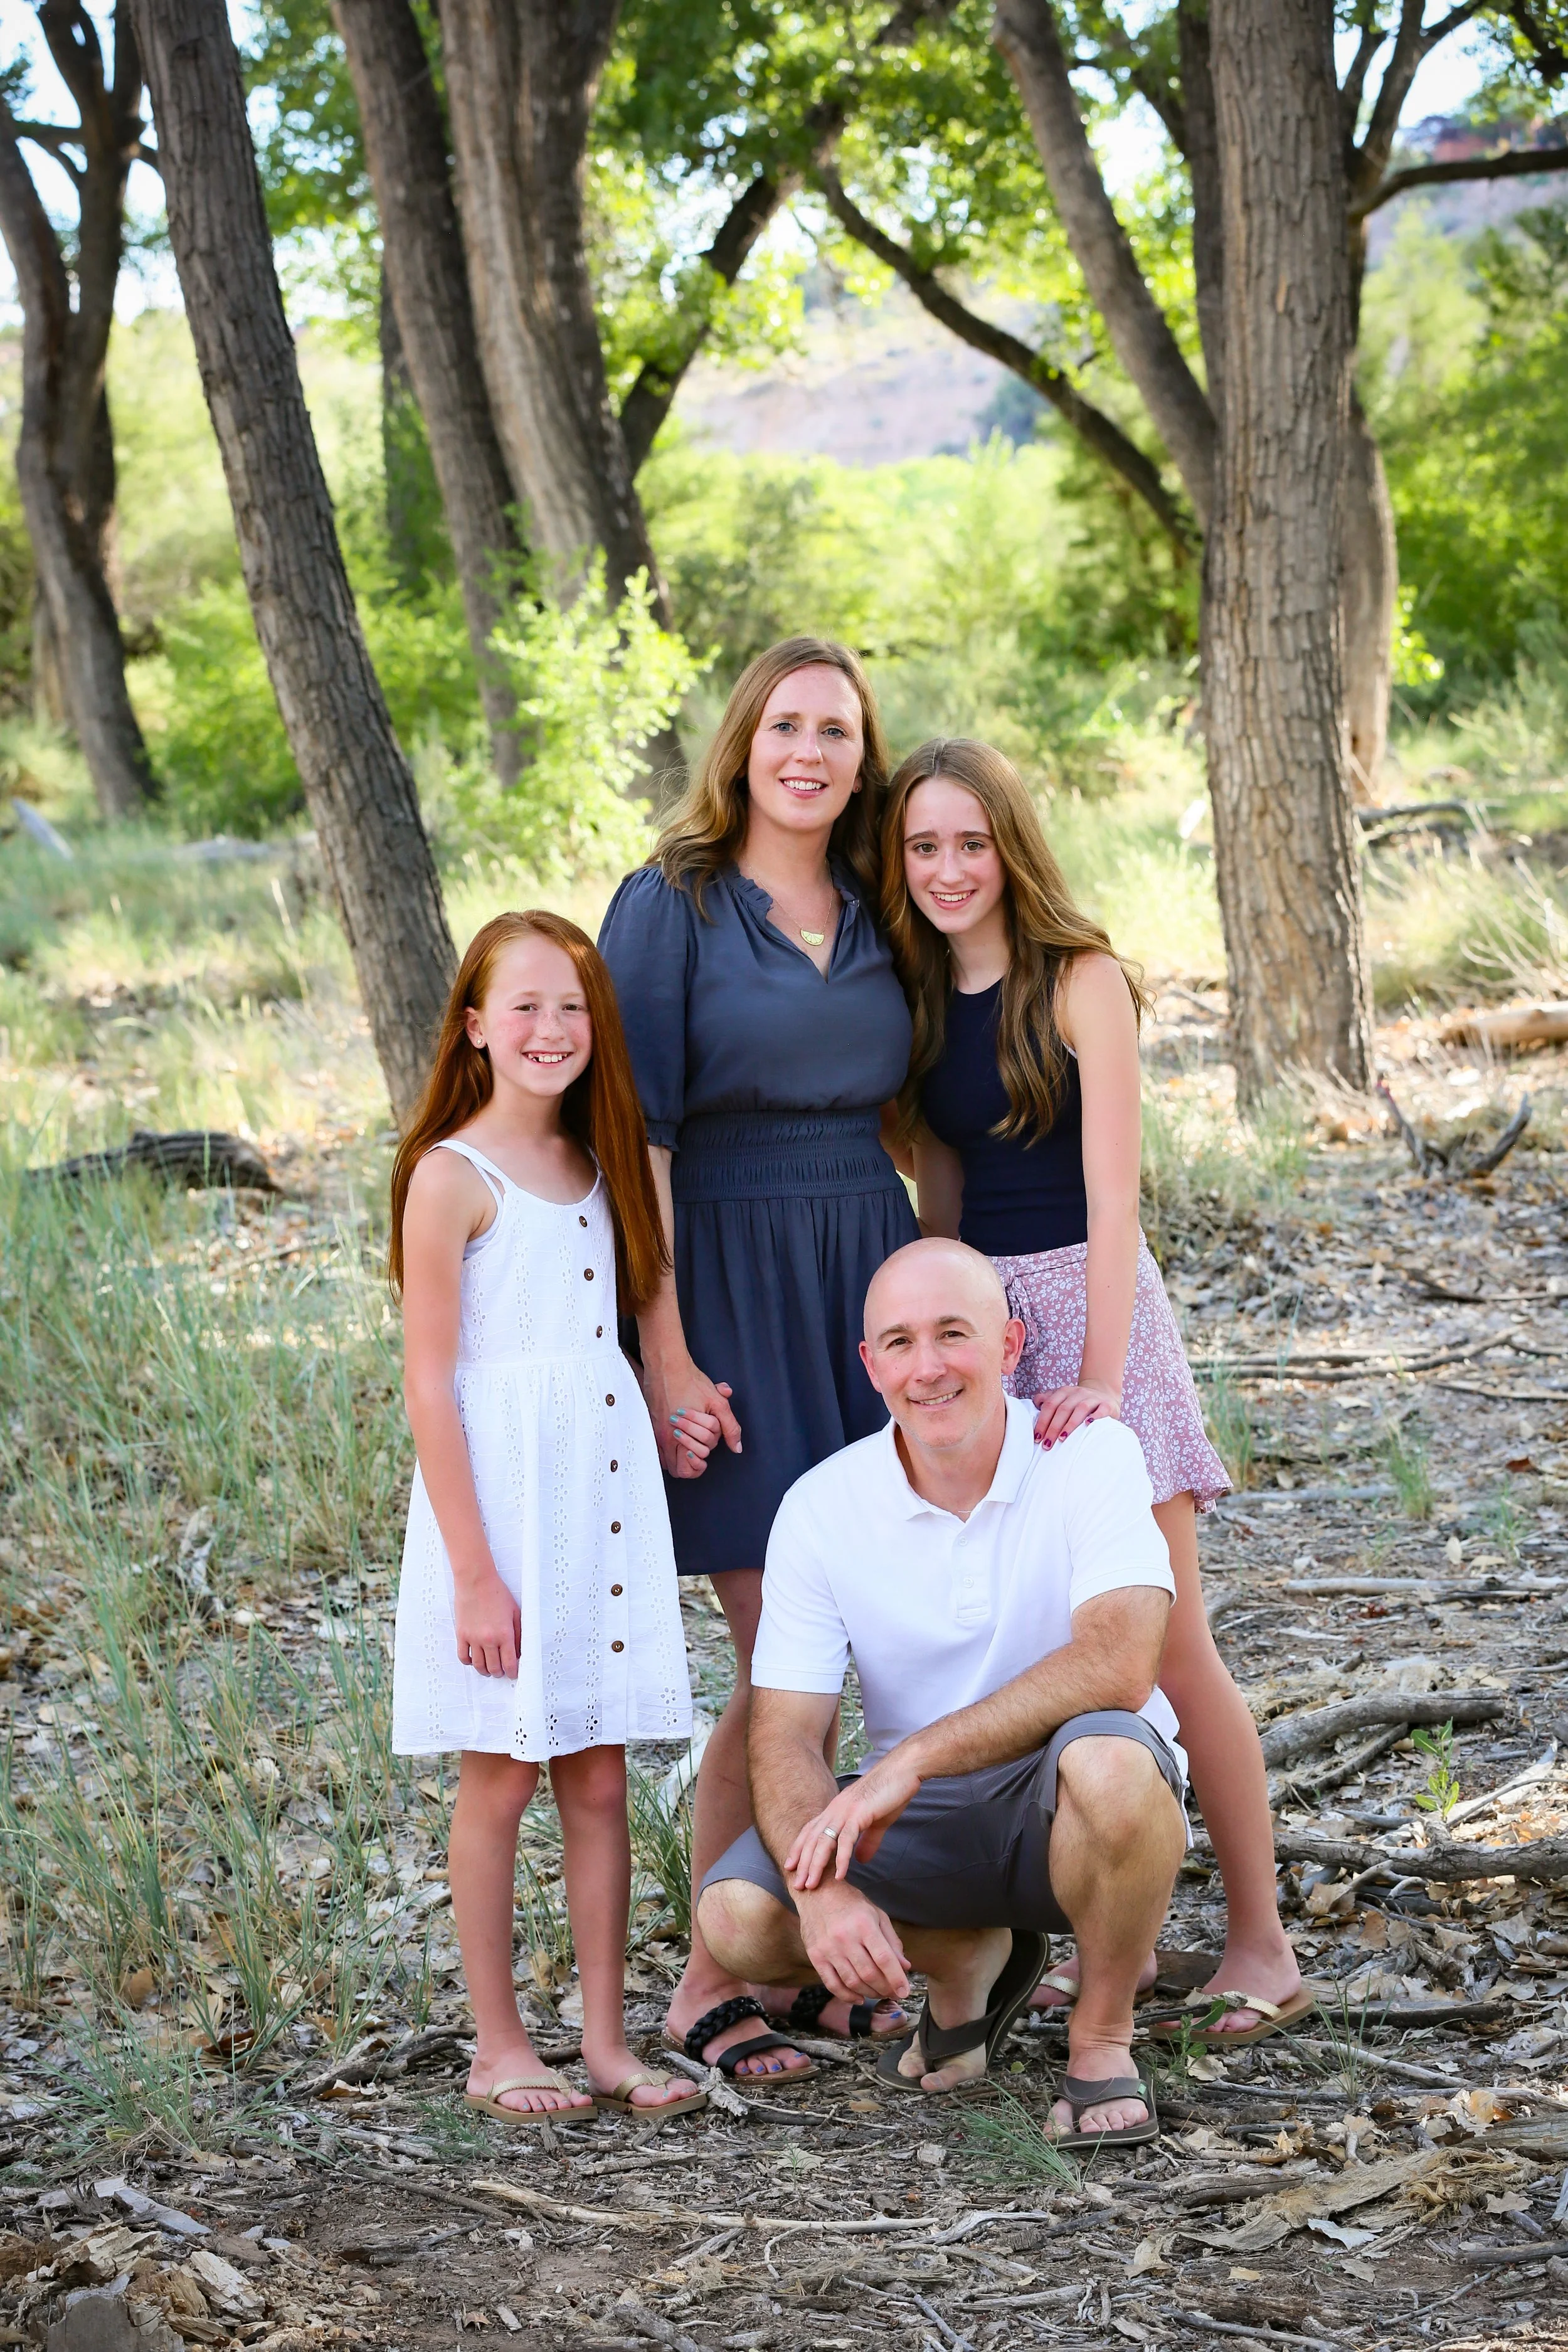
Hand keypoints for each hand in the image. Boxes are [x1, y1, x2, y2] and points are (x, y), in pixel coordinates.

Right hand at [454, 1565, 520, 1677]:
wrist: (476, 1581)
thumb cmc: (497, 1594)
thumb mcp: (516, 1612)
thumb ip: (519, 1634)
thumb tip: (519, 1652)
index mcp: (504, 1634)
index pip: (509, 1663)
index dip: (513, 1672)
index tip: (513, 1673)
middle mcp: (488, 1639)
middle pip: (494, 1668)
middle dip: (500, 1673)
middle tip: (502, 1671)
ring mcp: (473, 1638)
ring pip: (478, 1666)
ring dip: (485, 1671)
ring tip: (489, 1669)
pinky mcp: (461, 1635)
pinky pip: (463, 1657)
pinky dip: (469, 1662)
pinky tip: (475, 1660)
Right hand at [643, 1354, 742, 1478]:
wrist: (667, 1365)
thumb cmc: (692, 1382)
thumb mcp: (718, 1404)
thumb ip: (730, 1428)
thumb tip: (737, 1447)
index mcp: (679, 1436)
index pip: (688, 1468)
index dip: (701, 1462)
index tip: (706, 1449)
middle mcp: (663, 1438)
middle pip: (677, 1469)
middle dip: (692, 1457)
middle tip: (700, 1441)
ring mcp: (654, 1433)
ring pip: (665, 1462)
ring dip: (678, 1456)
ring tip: (689, 1441)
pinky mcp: (648, 1425)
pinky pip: (657, 1450)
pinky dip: (668, 1450)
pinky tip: (678, 1437)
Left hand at [784, 1749, 923, 1889]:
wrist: (903, 1770)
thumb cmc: (891, 1792)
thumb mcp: (877, 1821)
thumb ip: (867, 1841)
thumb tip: (861, 1860)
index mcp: (837, 1809)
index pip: (811, 1830)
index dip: (799, 1848)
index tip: (791, 1867)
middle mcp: (836, 1809)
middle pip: (812, 1839)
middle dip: (803, 1864)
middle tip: (797, 1885)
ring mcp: (846, 1811)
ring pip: (824, 1841)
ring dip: (816, 1865)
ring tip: (811, 1885)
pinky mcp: (859, 1813)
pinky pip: (846, 1840)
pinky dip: (841, 1859)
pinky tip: (839, 1876)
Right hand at [794, 1880, 910, 2005]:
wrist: (817, 1893)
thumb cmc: (851, 1903)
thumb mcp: (876, 1914)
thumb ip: (891, 1941)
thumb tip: (905, 1966)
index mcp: (864, 1924)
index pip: (884, 1958)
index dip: (897, 1979)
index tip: (905, 1992)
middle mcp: (845, 1937)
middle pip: (869, 1974)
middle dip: (885, 1989)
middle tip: (893, 1993)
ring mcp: (828, 1948)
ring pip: (852, 1982)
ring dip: (869, 1993)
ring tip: (879, 1993)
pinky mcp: (815, 1956)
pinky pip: (832, 1984)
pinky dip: (847, 1996)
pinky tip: (859, 1998)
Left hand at [1032, 1379, 1120, 1447]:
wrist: (1103, 1393)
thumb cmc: (1078, 1402)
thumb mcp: (1062, 1399)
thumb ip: (1048, 1401)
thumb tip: (1036, 1404)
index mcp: (1064, 1391)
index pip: (1050, 1405)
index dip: (1042, 1421)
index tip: (1037, 1438)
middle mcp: (1078, 1392)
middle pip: (1063, 1408)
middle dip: (1053, 1427)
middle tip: (1047, 1444)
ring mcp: (1093, 1397)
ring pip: (1080, 1408)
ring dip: (1070, 1424)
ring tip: (1062, 1438)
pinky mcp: (1107, 1404)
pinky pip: (1101, 1409)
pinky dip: (1095, 1417)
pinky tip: (1088, 1425)